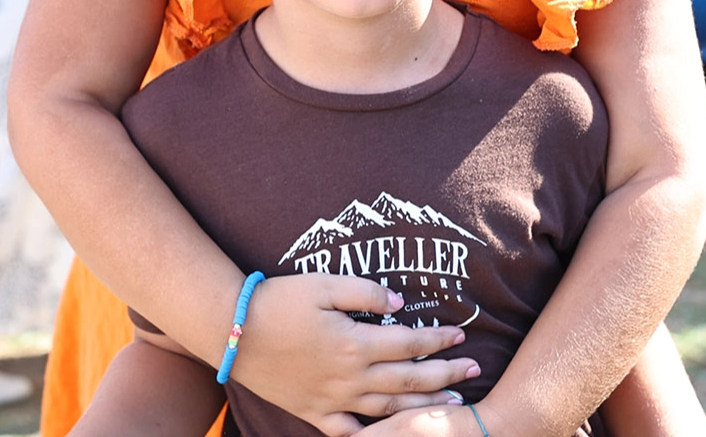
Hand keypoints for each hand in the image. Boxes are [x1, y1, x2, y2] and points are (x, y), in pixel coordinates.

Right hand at [229, 274, 480, 435]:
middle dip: (445, 376)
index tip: (463, 335)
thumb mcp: (324, 283)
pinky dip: (371, 434)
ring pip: (387, 408)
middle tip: (474, 371)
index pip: (410, 343)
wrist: (231, 331)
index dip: (439, 340)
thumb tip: (400, 303)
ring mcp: (331, 399)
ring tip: (449, 404)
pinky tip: (389, 432)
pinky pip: (347, 431)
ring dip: (421, 406)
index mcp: (355, 343)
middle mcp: (349, 377)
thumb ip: (365, 292)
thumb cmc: (278, 300)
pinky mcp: (311, 411)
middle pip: (408, 380)